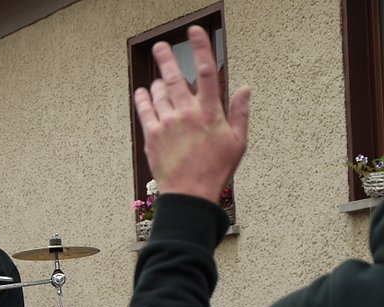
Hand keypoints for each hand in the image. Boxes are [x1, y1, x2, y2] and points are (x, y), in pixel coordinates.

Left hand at [133, 25, 250, 201]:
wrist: (190, 193)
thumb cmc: (216, 170)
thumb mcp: (238, 142)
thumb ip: (240, 113)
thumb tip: (245, 88)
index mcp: (210, 112)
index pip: (205, 71)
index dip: (200, 47)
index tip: (194, 31)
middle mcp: (186, 113)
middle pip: (174, 77)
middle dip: (166, 58)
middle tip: (160, 46)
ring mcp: (167, 124)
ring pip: (159, 93)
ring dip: (157, 84)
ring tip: (158, 81)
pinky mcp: (152, 136)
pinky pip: (144, 110)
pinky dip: (143, 98)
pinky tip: (143, 92)